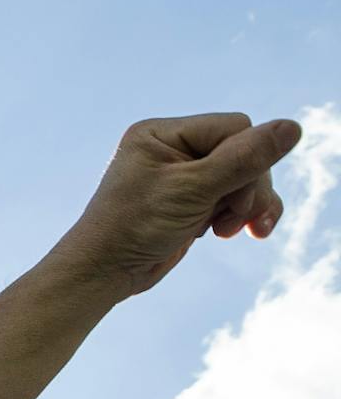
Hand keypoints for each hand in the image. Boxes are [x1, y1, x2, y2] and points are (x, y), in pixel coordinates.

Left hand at [60, 113, 299, 295]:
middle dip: (247, 189)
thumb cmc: (136, 226)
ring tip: (229, 231)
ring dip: (246, 206)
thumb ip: (244, 159)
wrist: (106, 271)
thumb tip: (292, 127)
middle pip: (244, 153)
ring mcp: (183, 175)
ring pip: (244, 178)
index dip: (247, 160)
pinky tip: (231, 233)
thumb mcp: (194, 189)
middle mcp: (172, 148)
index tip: (231, 196)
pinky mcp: (192, 200)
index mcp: (163, 133)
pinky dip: (239, 215)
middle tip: (230, 218)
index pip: (235, 127)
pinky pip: (233, 198)